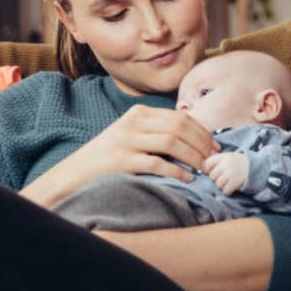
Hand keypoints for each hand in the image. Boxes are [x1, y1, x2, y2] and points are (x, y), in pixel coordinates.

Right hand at [69, 105, 219, 183]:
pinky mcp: (122, 160)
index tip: (215, 145)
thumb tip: (194, 140)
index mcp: (139, 113)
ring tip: (205, 168)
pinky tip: (187, 178)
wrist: (76, 172)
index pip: (179, 117)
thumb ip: (157, 132)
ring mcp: (127, 140)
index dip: (202, 131)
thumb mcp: (132, 135)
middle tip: (214, 158)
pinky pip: (157, 163)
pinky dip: (177, 171)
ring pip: (171, 143)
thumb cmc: (109, 156)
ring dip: (194, 156)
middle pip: (179, 127)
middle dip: (202, 143)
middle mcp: (133, 122)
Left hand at [203, 152, 247, 195]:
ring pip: (218, 184)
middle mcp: (226, 164)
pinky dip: (227, 191)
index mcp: (224, 156)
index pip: (208, 163)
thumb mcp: (229, 156)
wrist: (257, 166)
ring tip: (228, 183)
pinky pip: (225, 191)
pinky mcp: (235, 183)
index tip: (214, 171)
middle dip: (216, 179)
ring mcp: (230, 174)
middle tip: (223, 178)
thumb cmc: (240, 162)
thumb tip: (204, 168)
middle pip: (212, 176)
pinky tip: (231, 188)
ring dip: (222, 186)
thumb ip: (217, 160)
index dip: (209, 169)